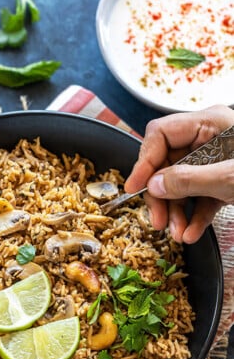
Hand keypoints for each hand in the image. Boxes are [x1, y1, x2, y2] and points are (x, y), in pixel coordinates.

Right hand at [125, 105, 233, 243]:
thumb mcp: (231, 177)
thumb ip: (190, 180)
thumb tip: (154, 185)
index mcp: (209, 123)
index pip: (160, 135)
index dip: (144, 162)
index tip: (134, 190)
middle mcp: (209, 139)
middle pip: (167, 164)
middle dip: (162, 196)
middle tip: (159, 223)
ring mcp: (216, 161)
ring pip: (182, 184)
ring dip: (177, 212)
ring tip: (178, 235)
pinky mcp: (225, 181)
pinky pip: (200, 196)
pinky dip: (195, 216)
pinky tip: (193, 234)